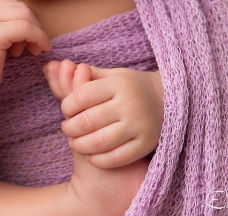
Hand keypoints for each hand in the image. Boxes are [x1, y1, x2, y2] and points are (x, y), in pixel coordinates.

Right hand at [0, 0, 50, 98]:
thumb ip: (5, 24)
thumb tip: (33, 21)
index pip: (14, 5)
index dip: (28, 21)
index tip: (29, 40)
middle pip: (21, 8)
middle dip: (34, 26)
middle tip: (33, 47)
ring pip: (25, 16)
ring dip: (36, 32)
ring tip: (31, 50)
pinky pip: (25, 28)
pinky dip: (38, 37)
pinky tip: (39, 50)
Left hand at [43, 60, 163, 168]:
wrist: (171, 100)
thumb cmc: (133, 86)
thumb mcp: (114, 75)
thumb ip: (87, 76)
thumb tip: (56, 68)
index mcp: (119, 84)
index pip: (82, 96)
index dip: (67, 106)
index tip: (65, 110)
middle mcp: (129, 104)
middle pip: (88, 121)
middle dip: (70, 128)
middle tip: (66, 129)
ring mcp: (139, 125)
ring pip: (100, 142)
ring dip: (81, 145)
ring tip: (75, 143)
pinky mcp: (146, 144)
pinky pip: (117, 157)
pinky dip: (99, 159)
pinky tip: (92, 155)